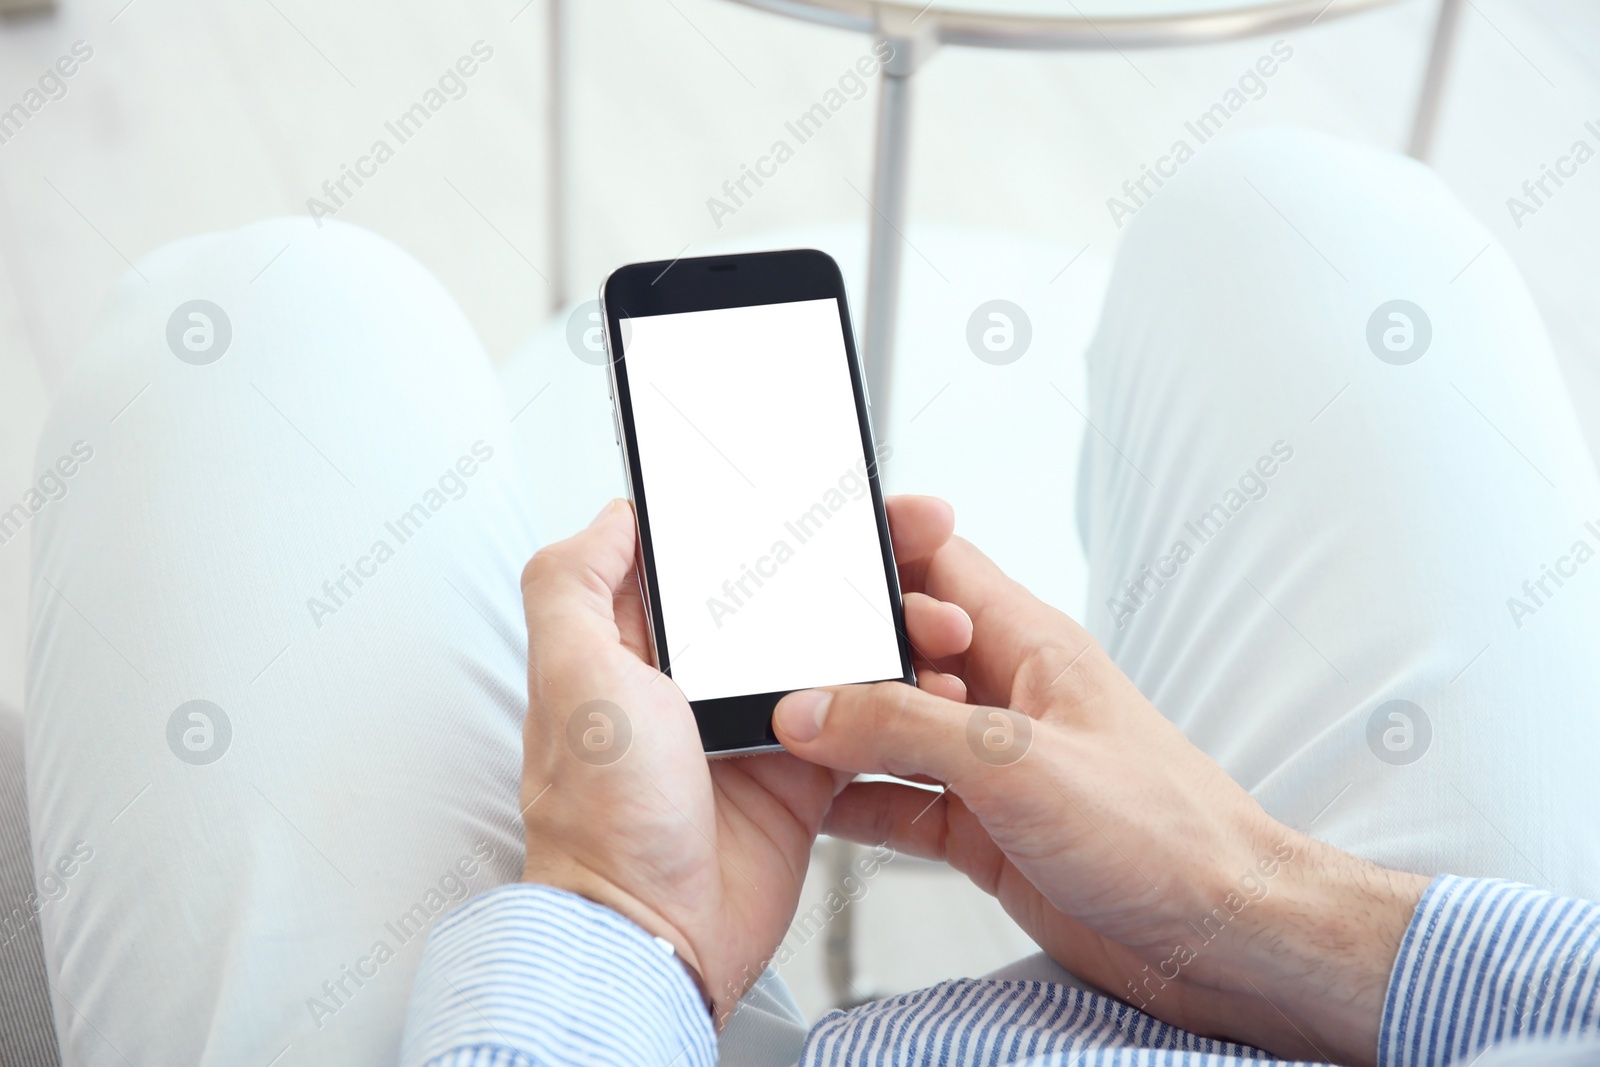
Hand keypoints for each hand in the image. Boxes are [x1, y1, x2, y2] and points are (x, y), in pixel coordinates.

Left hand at [515, 495, 970, 1022]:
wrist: (654, 935)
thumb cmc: (601, 815)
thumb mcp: (572, 678)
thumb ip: (574, 585)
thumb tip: (612, 517)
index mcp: (641, 641)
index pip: (715, 556)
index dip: (772, 519)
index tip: (834, 492)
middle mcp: (700, 676)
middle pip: (790, 593)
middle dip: (858, 562)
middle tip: (919, 533)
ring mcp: (758, 721)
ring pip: (840, 647)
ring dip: (894, 625)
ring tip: (943, 619)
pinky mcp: (804, 770)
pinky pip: (865, 716)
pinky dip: (905, 695)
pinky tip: (938, 677)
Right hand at [773, 534, 1427, 1064]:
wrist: (1219, 938)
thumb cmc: (1166, 835)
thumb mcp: (1018, 763)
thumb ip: (906, 728)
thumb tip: (813, 709)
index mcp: (1029, 646)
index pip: (937, 564)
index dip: (877, 549)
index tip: (810, 554)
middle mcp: (1005, 698)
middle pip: (899, 649)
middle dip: (838, 655)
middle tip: (779, 674)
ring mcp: (992, 766)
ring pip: (892, 729)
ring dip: (840, 734)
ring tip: (777, 738)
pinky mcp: (985, 830)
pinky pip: (900, 802)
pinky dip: (856, 803)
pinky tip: (817, 807)